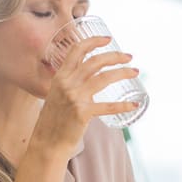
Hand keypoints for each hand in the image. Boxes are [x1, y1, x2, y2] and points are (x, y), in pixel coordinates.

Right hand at [30, 35, 140, 159]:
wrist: (47, 143)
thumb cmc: (54, 121)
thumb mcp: (56, 95)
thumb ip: (70, 85)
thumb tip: (88, 79)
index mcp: (60, 76)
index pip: (77, 50)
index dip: (93, 41)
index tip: (107, 38)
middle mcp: (67, 83)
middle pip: (95, 61)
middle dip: (115, 56)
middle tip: (128, 56)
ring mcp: (75, 97)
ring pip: (104, 78)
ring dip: (122, 72)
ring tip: (134, 72)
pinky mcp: (82, 113)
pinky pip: (108, 106)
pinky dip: (124, 105)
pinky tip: (134, 104)